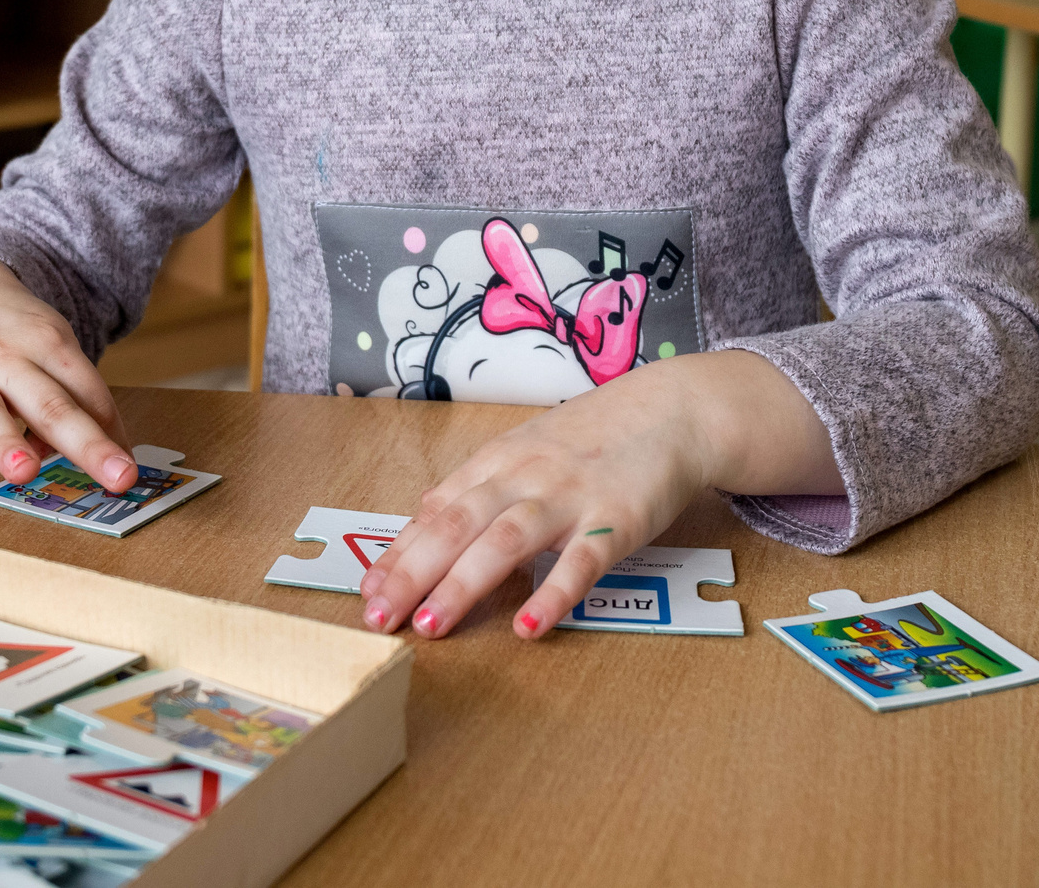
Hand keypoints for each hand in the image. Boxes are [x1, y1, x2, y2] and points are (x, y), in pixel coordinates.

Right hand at [0, 254, 136, 493]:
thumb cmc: (17, 334)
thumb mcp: (53, 348)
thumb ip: (72, 398)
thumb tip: (101, 450)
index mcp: (50, 344)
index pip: (88, 391)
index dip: (112, 432)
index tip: (133, 472)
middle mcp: (10, 357)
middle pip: (51, 404)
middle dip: (86, 443)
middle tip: (119, 478)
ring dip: (6, 442)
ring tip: (24, 472)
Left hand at [358, 350, 835, 640]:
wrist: (672, 410)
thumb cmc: (593, 438)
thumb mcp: (526, 452)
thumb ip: (479, 490)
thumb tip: (422, 527)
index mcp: (498, 462)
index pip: (435, 511)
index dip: (398, 553)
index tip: (366, 594)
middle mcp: (525, 476)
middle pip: (457, 524)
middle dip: (413, 573)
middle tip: (379, 619)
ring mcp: (570, 496)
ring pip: (506, 540)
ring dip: (464, 584)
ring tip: (431, 626)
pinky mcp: (617, 519)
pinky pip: (582, 562)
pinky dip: (554, 594)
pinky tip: (530, 628)